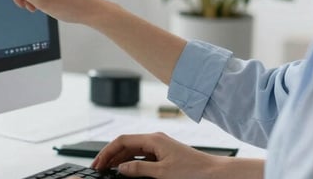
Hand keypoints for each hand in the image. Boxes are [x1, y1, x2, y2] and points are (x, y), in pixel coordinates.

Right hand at [91, 132, 239, 178]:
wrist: (215, 173)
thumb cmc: (193, 171)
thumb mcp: (162, 173)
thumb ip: (139, 169)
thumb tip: (121, 168)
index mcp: (153, 139)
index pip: (122, 140)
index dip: (107, 151)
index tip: (97, 163)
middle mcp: (155, 140)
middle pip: (126, 145)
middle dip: (111, 156)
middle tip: (99, 168)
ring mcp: (160, 147)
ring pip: (133, 151)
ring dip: (120, 160)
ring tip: (109, 170)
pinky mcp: (164, 155)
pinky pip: (142, 156)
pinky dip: (131, 162)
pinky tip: (127, 171)